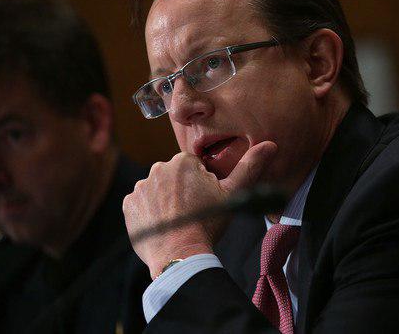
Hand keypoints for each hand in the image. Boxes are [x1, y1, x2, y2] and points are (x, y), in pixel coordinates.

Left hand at [122, 141, 276, 277]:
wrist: (180, 254)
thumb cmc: (207, 223)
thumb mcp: (233, 194)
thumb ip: (250, 167)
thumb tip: (270, 145)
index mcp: (182, 161)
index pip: (193, 168)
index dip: (201, 184)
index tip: (204, 201)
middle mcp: (157, 168)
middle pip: (173, 177)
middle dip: (182, 190)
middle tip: (192, 212)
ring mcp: (141, 186)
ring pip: (157, 190)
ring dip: (165, 201)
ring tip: (177, 220)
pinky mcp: (128, 204)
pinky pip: (140, 204)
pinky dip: (149, 212)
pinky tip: (162, 225)